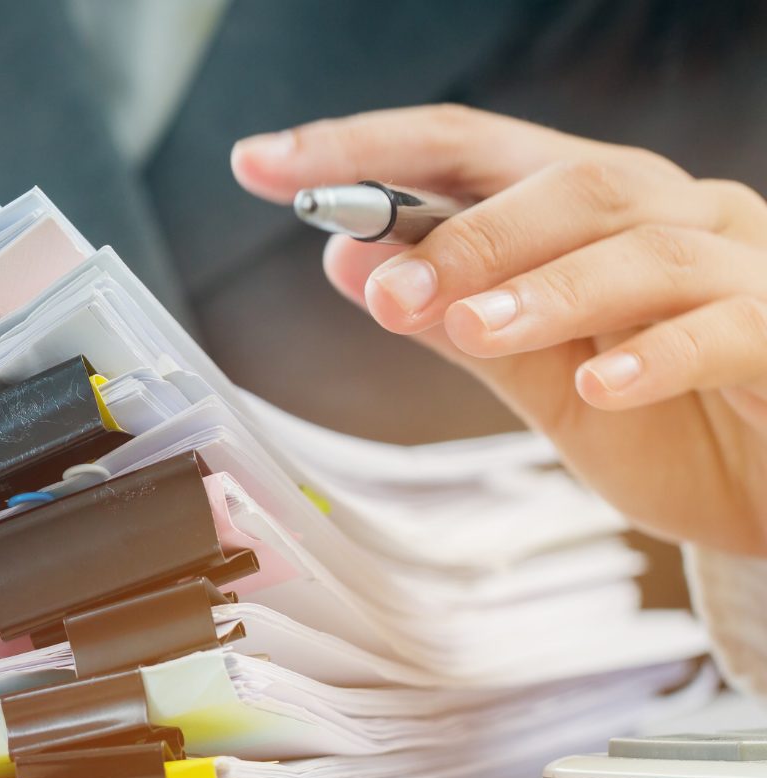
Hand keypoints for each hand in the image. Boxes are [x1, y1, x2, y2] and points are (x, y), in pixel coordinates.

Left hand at [232, 105, 766, 556]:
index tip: (263, 164)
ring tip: (469, 329)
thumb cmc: (672, 425)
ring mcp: (736, 264)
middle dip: (459, 234)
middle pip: (561, 181)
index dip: (363, 149)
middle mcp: (665, 215)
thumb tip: (349, 261)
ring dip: (541, 286)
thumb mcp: (540, 379)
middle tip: (384, 291)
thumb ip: (457, 322)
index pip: (464, 151)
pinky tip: (601, 384)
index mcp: (588, 211)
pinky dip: (655, 353)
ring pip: (637, 245)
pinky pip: (723, 327)